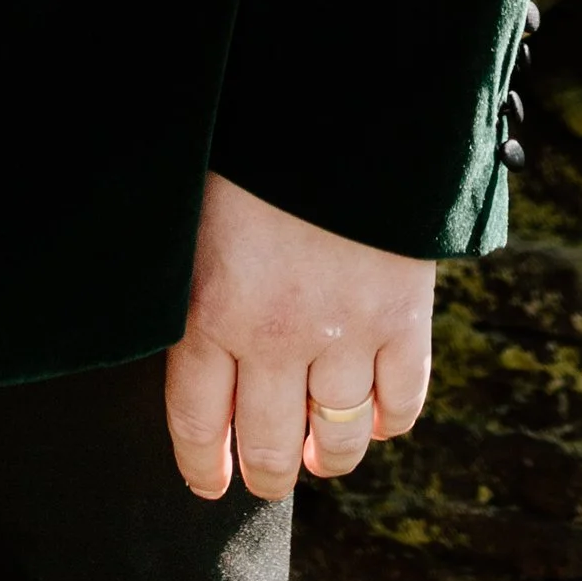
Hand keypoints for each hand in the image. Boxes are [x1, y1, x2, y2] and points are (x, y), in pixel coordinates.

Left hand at [165, 172, 434, 503]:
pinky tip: (375, 419)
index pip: (196, 420)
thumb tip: (178, 322)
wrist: (337, 98)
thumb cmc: (247, 143)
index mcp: (209, 309)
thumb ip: (188, 275)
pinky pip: (401, 403)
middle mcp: (274, 337)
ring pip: (336, 438)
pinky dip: (388, 421)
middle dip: (263, 471)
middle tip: (264, 475)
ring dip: (327, 457)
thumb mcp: (190, 208)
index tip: (207, 481)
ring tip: (319, 455)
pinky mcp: (403, 321)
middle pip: (267, 444)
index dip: (200, 463)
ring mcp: (345, 335)